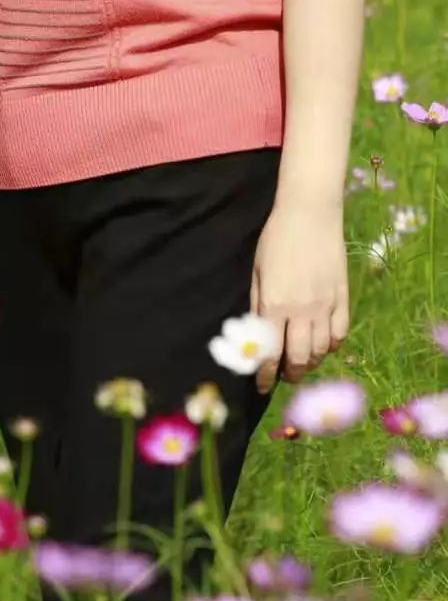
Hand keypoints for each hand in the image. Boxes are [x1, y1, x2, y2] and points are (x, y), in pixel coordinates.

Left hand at [249, 199, 349, 394]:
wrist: (309, 215)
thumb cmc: (276, 239)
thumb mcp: (257, 272)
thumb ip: (258, 305)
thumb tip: (257, 335)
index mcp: (275, 305)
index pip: (270, 352)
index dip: (265, 374)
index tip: (261, 385)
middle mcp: (302, 311)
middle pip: (300, 358)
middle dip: (291, 374)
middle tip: (285, 377)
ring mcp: (326, 306)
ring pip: (322, 350)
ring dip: (311, 363)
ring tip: (303, 364)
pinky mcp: (343, 298)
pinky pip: (340, 333)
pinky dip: (332, 346)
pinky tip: (324, 346)